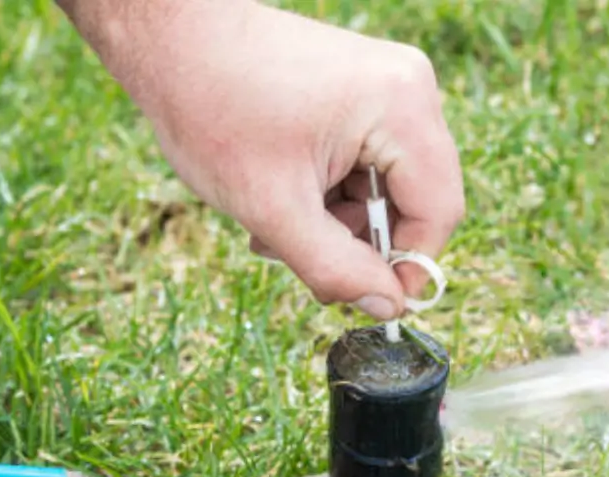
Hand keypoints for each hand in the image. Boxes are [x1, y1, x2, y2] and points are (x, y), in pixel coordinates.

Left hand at [58, 0, 465, 320]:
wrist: (170, 37)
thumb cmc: (212, 107)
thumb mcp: (272, 206)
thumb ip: (334, 267)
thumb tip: (388, 308)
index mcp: (401, 107)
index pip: (438, 209)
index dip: (408, 264)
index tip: (368, 300)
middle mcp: (409, 89)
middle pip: (413, 199)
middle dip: (358, 241)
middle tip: (298, 257)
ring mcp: (387, 85)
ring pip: (385, 186)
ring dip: (334, 222)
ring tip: (271, 224)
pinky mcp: (362, 89)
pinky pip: (366, 161)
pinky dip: (327, 192)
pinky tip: (279, 194)